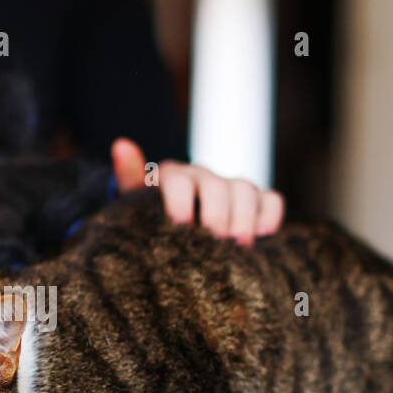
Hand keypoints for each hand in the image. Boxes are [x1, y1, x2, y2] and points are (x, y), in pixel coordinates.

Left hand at [111, 138, 284, 245]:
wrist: (168, 226)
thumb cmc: (148, 217)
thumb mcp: (133, 204)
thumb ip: (130, 177)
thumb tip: (121, 144)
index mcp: (172, 176)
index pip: (180, 179)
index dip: (181, 201)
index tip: (181, 226)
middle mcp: (203, 176)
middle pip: (217, 187)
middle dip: (217, 215)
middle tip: (215, 244)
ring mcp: (230, 187)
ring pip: (246, 189)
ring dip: (244, 218)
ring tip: (239, 247)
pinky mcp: (255, 201)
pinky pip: (271, 200)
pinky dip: (269, 215)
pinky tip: (264, 234)